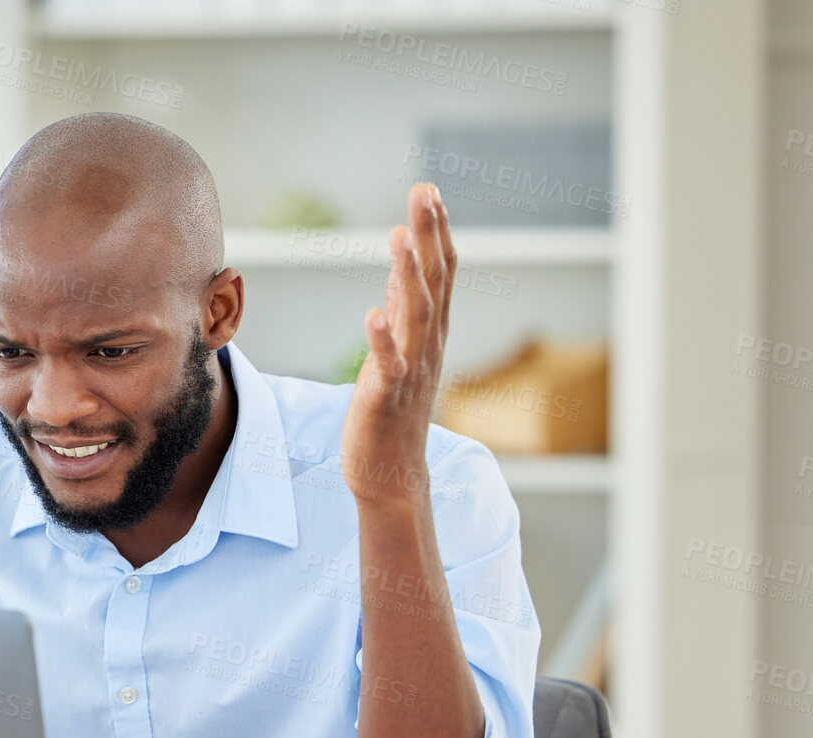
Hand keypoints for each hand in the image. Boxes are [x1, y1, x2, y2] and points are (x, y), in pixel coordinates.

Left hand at [342, 183, 456, 508]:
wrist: (391, 472)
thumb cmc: (392, 409)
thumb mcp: (399, 349)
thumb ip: (403, 308)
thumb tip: (405, 266)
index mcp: (429, 332)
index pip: (440, 272)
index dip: (435, 231)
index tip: (428, 190)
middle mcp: (427, 344)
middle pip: (433, 281)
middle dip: (429, 236)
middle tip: (423, 192)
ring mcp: (410, 369)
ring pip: (415, 315)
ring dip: (408, 275)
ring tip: (400, 237)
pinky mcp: (386, 396)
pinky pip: (388, 364)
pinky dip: (383, 339)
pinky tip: (373, 313)